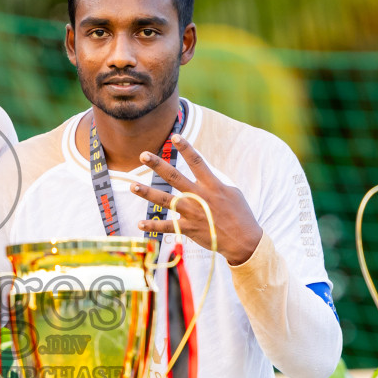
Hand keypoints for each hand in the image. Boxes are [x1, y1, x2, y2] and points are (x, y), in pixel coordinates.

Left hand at [133, 136, 262, 264]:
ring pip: (165, 200)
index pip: (197, 161)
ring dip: (147, 193)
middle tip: (143, 155)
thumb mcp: (232, 192)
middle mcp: (200, 196)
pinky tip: (139, 224)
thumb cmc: (240, 214)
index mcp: (212, 185)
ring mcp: (193, 212)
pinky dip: (153, 226)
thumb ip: (214, 182)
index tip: (174, 136)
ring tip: (132, 186)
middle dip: (158, 165)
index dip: (185, 148)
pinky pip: (167, 227)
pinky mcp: (189, 229)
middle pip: (174, 177)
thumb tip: (203, 173)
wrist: (244, 241)